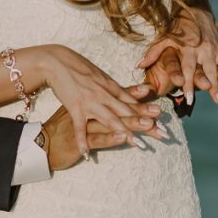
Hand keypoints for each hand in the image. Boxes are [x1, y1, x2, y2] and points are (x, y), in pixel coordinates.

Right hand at [22, 44, 153, 159]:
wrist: (54, 62)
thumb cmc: (75, 67)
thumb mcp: (98, 75)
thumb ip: (111, 86)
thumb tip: (124, 90)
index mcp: (110, 87)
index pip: (132, 103)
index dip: (148, 113)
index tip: (162, 122)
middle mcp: (103, 95)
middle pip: (128, 112)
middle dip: (146, 125)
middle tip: (163, 135)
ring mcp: (89, 102)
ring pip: (110, 120)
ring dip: (125, 132)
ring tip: (139, 144)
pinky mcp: (74, 108)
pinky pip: (80, 128)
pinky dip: (82, 141)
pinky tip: (87, 154)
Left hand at [138, 7, 217, 105]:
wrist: (194, 10)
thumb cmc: (176, 27)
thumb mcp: (163, 38)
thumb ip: (152, 53)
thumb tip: (138, 66)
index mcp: (188, 49)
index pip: (188, 70)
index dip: (188, 83)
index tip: (188, 97)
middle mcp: (203, 50)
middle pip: (209, 71)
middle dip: (214, 87)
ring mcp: (215, 49)